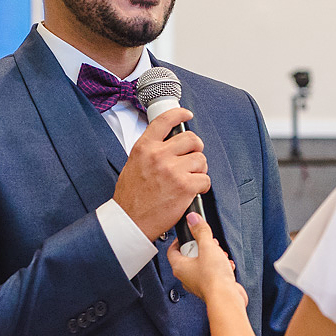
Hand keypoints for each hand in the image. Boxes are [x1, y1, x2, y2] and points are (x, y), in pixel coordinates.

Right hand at [114, 107, 210, 240]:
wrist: (130, 221)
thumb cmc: (131, 198)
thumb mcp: (133, 165)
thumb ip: (150, 152)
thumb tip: (168, 145)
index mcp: (144, 147)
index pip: (165, 120)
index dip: (179, 114)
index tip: (186, 114)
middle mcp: (159, 155)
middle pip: (191, 139)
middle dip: (196, 148)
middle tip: (192, 158)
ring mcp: (173, 170)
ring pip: (201, 159)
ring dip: (199, 169)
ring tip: (191, 178)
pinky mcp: (185, 186)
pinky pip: (205, 179)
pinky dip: (203, 186)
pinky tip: (193, 191)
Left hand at [168, 213, 246, 305]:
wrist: (226, 298)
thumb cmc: (214, 278)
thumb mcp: (208, 247)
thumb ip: (201, 231)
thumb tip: (193, 219)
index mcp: (180, 267)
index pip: (172, 250)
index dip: (179, 240)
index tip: (188, 234)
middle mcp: (186, 277)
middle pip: (189, 256)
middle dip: (201, 247)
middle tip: (209, 243)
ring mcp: (198, 284)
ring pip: (202, 265)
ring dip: (212, 257)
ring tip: (220, 254)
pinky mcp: (210, 288)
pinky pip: (212, 274)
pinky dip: (220, 268)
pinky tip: (227, 266)